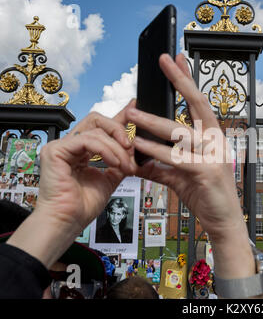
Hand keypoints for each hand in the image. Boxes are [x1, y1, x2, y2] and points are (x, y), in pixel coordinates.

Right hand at [7, 107, 136, 267]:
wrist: (68, 222)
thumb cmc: (83, 206)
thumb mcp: (111, 178)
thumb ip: (121, 161)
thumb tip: (137, 149)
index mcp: (81, 150)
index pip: (101, 127)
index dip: (119, 117)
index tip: (136, 108)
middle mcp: (70, 145)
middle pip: (97, 121)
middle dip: (120, 130)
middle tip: (132, 147)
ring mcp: (61, 146)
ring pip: (96, 131)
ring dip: (117, 148)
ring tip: (126, 166)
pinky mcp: (55, 150)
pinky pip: (87, 140)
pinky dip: (105, 150)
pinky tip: (115, 163)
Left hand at [126, 54, 254, 282]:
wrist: (223, 222)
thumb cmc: (205, 195)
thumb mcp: (181, 176)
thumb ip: (161, 165)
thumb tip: (139, 159)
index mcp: (211, 137)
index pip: (198, 103)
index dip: (188, 80)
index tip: (176, 60)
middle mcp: (215, 142)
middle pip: (197, 104)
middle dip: (181, 80)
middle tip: (164, 60)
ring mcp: (213, 156)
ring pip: (180, 132)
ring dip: (153, 121)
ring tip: (131, 113)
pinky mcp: (206, 173)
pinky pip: (175, 159)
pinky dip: (155, 152)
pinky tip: (138, 147)